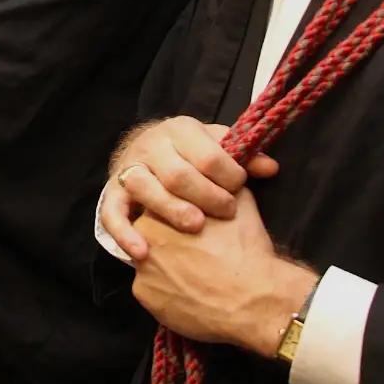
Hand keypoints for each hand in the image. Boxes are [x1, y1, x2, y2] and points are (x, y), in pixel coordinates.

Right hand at [99, 117, 277, 260]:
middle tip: (226, 212)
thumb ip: (243, 157)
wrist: (144, 148)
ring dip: (171, 210)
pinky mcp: (112, 192)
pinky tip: (142, 253)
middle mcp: (152, 145)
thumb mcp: (215, 146)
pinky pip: (112, 213)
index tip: (239, 189)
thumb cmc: (191, 152)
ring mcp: (129, 168)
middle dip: (206, 196)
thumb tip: (271, 168)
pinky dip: (125, 234)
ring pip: (146, 188)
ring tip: (196, 227)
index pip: (208, 154)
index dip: (229, 175)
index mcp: (181, 130)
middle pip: (178, 173)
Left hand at [131, 187, 316, 354]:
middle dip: (168, 237)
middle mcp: (144, 231)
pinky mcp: (143, 293)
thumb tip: (222, 177)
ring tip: (195, 272)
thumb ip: (220, 185)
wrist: (250, 300)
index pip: (161, 200)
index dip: (179, 211)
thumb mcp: (240, 203)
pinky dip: (165, 291)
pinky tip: (188, 293)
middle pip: (151, 230)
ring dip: (166, 264)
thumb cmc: (245, 250)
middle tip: (196, 250)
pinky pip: (150, 289)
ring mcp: (140, 264)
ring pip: (149, 260)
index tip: (196, 224)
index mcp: (164, 203)